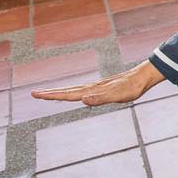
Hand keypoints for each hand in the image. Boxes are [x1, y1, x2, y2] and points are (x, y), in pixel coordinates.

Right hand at [31, 60, 165, 106]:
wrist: (142, 78)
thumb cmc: (131, 88)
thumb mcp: (117, 96)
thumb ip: (100, 98)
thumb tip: (83, 100)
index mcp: (91, 91)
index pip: (68, 94)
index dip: (52, 95)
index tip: (37, 94)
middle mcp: (91, 88)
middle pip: (67, 91)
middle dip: (50, 93)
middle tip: (34, 93)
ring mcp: (96, 87)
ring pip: (74, 90)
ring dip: (60, 92)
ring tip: (48, 94)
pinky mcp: (102, 88)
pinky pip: (82, 91)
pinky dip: (72, 92)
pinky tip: (74, 94)